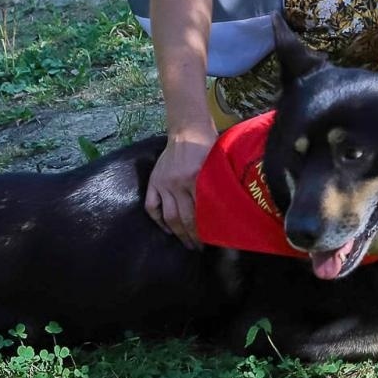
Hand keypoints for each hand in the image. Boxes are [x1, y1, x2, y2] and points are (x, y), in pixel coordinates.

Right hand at [145, 128, 214, 248]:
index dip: (207, 228)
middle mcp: (178, 182)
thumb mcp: (216, 165)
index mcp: (197, 178)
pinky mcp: (154, 181)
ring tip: (187, 244)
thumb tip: (225, 211)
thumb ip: (215, 185)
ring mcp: (164, 183)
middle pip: (185, 218)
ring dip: (178, 234)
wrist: (187, 130)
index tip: (214, 240)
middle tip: (200, 248)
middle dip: (193, 236)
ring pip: (169, 216)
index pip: (201, 211)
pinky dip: (158, 221)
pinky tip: (167, 230)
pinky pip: (152, 207)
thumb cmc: (208, 146)